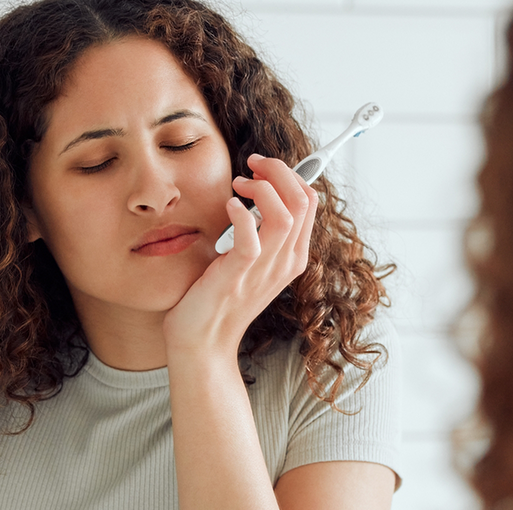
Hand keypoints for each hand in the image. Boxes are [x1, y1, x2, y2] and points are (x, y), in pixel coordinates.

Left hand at [163, 153, 318, 357]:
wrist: (203, 341)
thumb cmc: (220, 297)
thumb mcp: (251, 261)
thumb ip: (261, 232)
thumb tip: (257, 192)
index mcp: (293, 256)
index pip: (309, 202)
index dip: (289, 174)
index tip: (261, 169)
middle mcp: (286, 262)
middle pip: (303, 200)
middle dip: (279, 171)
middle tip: (251, 165)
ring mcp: (266, 270)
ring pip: (286, 214)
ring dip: (262, 188)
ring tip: (238, 185)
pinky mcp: (239, 275)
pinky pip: (251, 238)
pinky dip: (240, 213)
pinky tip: (228, 205)